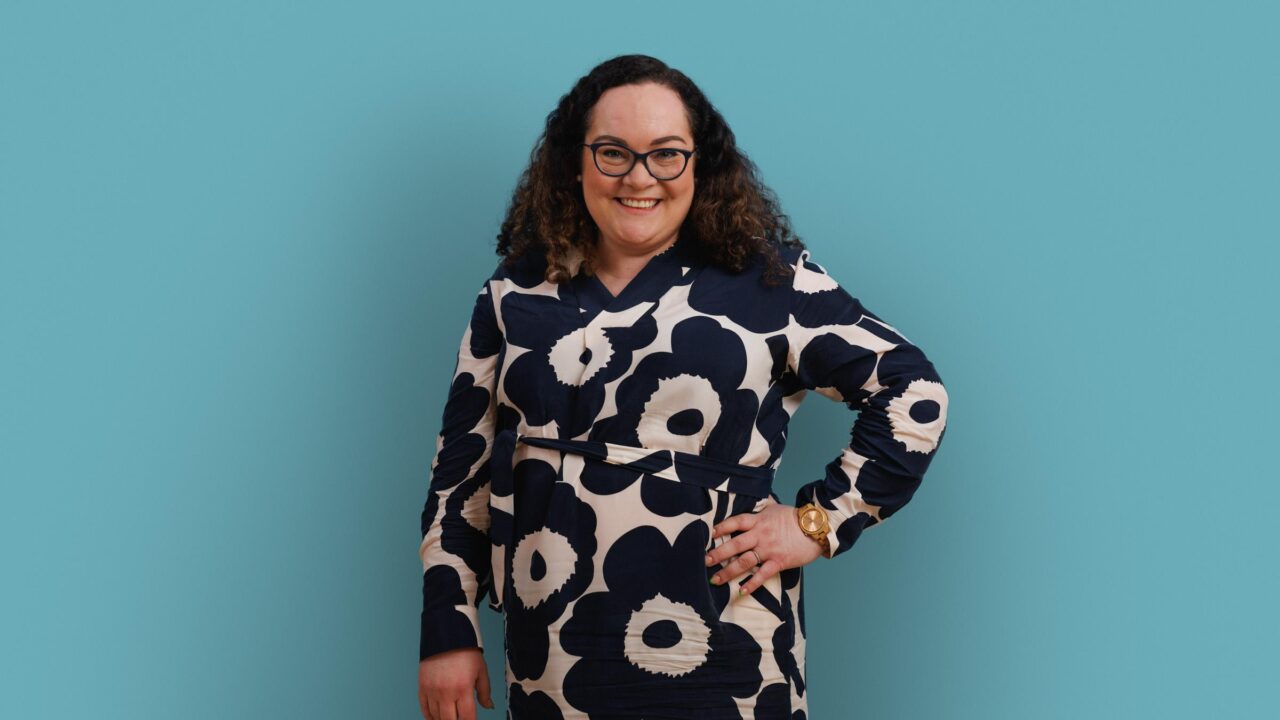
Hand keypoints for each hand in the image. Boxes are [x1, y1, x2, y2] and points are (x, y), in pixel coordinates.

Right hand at [419, 647, 493, 719]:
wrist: (446, 635)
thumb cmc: (465, 651)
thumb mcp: (481, 670)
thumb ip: (485, 691)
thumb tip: (488, 706)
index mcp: (463, 688)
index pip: (467, 718)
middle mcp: (446, 692)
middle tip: (460, 717)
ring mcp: (432, 690)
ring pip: (436, 717)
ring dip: (444, 719)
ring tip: (450, 715)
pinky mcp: (422, 686)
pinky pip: (424, 709)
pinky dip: (430, 716)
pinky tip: (436, 717)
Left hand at [705, 501, 824, 595]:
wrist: (817, 527)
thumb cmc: (796, 517)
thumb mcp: (776, 507)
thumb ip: (763, 504)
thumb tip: (756, 493)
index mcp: (759, 520)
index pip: (736, 522)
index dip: (721, 527)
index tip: (709, 534)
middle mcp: (760, 535)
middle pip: (735, 544)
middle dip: (718, 553)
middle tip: (704, 561)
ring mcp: (769, 549)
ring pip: (745, 562)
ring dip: (728, 571)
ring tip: (715, 579)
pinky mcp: (779, 562)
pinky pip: (762, 574)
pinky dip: (751, 584)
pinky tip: (740, 591)